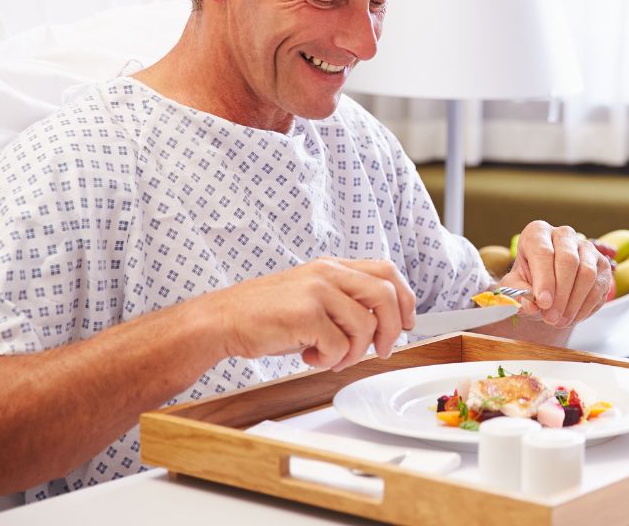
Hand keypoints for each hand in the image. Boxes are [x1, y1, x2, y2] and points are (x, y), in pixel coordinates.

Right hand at [203, 257, 415, 371]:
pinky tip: (309, 357)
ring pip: (365, 326)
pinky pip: (338, 346)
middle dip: (392, 329)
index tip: (408, 323)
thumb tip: (383, 325)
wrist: (221, 320)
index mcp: (332, 266)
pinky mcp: (305, 315)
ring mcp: (316, 292)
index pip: (387, 271)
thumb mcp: (311, 297)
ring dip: (354, 352)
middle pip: (386, 294)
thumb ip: (344, 302)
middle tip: (381, 351)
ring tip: (330, 358)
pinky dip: (329, 361)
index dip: (405, 298)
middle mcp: (327, 273)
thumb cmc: (266, 315)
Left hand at [499, 221, 612, 327]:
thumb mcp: (515, 287)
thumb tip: (532, 305)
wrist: (547, 287)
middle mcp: (564, 235)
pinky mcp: (602, 264)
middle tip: (551, 318)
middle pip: (569, 261)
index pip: (543, 252)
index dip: (544, 279)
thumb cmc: (529, 282)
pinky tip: (572, 318)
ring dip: (574, 303)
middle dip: (560, 294)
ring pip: (587, 274)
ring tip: (560, 322)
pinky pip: (599, 287)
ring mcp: (587, 248)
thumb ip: (518, 295)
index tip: (543, 303)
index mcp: (538, 233)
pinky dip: (585, 307)